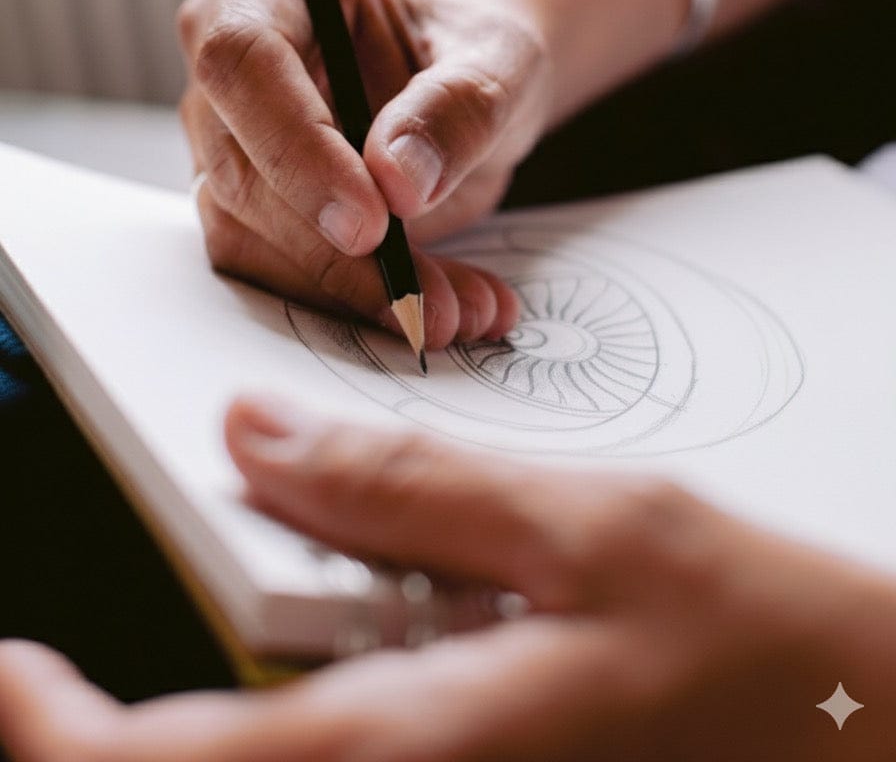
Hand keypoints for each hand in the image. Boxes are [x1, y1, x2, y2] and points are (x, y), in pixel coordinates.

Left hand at [3, 398, 894, 761]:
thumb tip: (262, 430)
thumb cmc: (753, 640)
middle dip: (102, 730)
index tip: (7, 669)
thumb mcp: (586, 525)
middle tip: (64, 661)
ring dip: (186, 721)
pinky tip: (332, 633)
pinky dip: (273, 717)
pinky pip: (328, 759)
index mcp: (409, 743)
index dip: (46, 731)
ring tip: (205, 616)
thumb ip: (409, 488)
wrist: (859, 731)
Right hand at [177, 0, 551, 346]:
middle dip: (333, 249)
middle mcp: (226, 50)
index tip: (372, 222)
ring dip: (347, 290)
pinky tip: (433, 308)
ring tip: (455, 310)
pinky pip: (271, 266)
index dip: (297, 146)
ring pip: (245, 231)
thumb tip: (395, 179)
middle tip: (430, 299)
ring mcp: (226, 131)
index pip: (245, 58)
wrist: (472, 100)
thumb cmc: (477, 55)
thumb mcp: (499, 63)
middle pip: (238, 161)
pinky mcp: (243, 199)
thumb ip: (456, 107)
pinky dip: (350, 302)